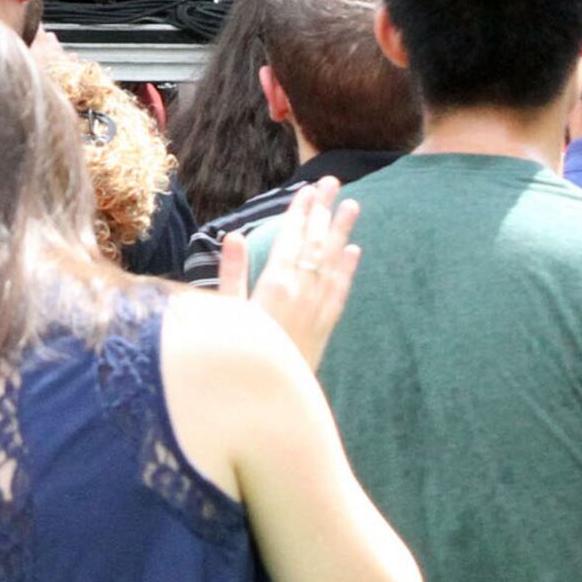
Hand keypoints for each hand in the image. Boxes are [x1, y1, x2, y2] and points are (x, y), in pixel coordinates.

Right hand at [218, 176, 358, 367]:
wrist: (265, 399)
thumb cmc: (237, 354)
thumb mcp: (226, 313)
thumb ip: (232, 274)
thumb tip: (235, 236)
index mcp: (274, 284)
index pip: (290, 238)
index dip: (300, 212)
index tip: (308, 189)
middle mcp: (301, 291)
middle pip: (315, 243)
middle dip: (323, 211)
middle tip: (333, 182)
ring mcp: (316, 309)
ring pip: (332, 262)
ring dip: (342, 232)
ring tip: (352, 206)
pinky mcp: (325, 327)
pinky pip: (340, 292)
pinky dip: (347, 270)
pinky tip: (355, 252)